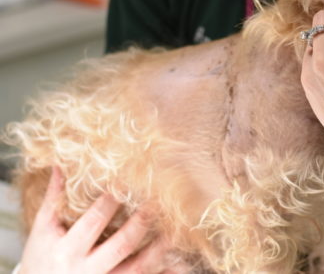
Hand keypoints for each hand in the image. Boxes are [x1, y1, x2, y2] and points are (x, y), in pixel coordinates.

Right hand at [19, 167, 177, 273]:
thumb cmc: (41, 258)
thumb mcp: (42, 230)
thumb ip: (54, 198)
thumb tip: (60, 163)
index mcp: (67, 250)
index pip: (94, 221)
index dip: (112, 201)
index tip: (129, 179)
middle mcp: (86, 270)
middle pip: (122, 244)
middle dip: (142, 222)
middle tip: (161, 200)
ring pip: (138, 268)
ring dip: (159, 249)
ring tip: (176, 229)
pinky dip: (163, 273)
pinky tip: (180, 265)